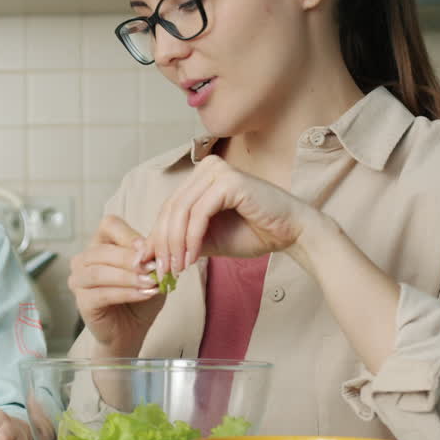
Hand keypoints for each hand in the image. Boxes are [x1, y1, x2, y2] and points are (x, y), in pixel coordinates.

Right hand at [67, 215, 166, 353]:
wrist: (131, 330)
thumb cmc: (140, 298)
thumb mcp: (151, 273)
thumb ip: (150, 258)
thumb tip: (150, 248)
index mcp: (101, 244)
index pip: (110, 225)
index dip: (128, 235)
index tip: (148, 248)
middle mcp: (84, 259)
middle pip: (103, 250)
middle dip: (130, 259)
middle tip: (153, 268)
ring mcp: (79, 280)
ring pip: (99, 272)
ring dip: (128, 277)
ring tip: (151, 283)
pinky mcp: (82, 302)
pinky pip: (102, 294)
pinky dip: (126, 293)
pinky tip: (144, 294)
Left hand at [145, 154, 321, 276]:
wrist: (292, 233)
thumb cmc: (253, 233)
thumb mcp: (208, 239)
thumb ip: (181, 241)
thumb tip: (147, 255)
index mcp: (201, 177)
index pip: (169, 207)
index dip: (156, 237)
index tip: (150, 264)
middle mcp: (207, 168)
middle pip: (171, 208)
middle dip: (162, 243)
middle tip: (161, 271)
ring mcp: (218, 171)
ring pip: (181, 211)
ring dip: (175, 244)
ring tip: (176, 269)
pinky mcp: (229, 181)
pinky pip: (199, 213)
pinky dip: (191, 238)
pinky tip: (191, 258)